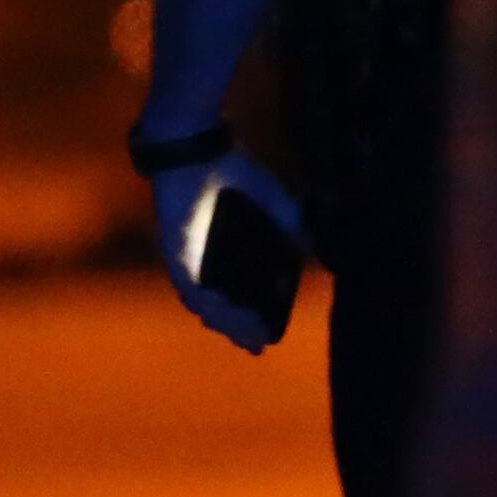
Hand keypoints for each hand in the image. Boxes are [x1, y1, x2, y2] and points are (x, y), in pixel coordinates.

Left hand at [152, 149, 305, 352]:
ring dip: (224, 321)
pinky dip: (204, 300)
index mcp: (226, 254)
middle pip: (219, 308)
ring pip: (202, 303)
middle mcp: (205, 262)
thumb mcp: (273, 201)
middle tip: (256, 346)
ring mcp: (189, 259)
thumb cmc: (231, 172)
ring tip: (245, 334)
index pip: (237, 297)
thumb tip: (320, 246)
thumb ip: (295, 223)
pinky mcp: (176, 251)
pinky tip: (220, 313)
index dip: (250, 322)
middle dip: (238, 330)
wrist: (197, 151)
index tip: (265, 340)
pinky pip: (188, 284)